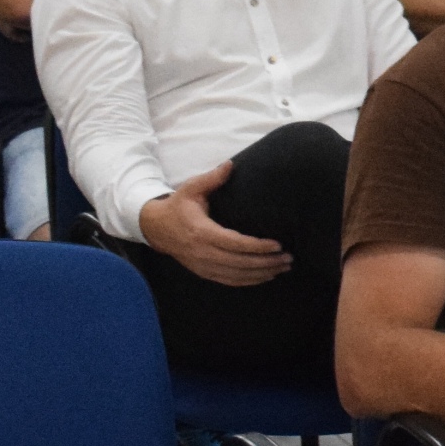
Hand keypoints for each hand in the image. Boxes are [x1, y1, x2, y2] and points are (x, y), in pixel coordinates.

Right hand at [138, 165, 292, 287]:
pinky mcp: (204, 272)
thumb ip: (212, 178)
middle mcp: (203, 253)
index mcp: (202, 232)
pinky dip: (249, 281)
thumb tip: (230, 164)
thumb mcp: (191, 189)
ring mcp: (203, 265)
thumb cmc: (178, 206)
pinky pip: (230, 281)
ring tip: (283, 267)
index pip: (235, 243)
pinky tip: (265, 276)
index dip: (258, 246)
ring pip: (237, 276)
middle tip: (288, 258)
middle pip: (240, 263)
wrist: (155, 228)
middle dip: (267, 262)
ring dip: (262, 273)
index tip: (277, 245)